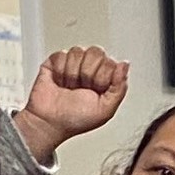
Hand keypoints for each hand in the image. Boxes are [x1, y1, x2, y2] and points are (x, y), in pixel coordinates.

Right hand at [17, 45, 130, 162]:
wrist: (49, 122)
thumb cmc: (75, 120)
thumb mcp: (106, 110)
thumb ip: (120, 88)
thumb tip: (124, 65)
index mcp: (105, 78)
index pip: (110, 62)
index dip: (102, 78)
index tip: (95, 91)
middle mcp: (90, 68)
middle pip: (96, 52)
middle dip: (87, 74)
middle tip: (81, 89)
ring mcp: (73, 63)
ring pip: (78, 52)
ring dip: (72, 75)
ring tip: (69, 88)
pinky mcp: (56, 61)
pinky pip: (61, 55)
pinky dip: (59, 72)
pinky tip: (59, 82)